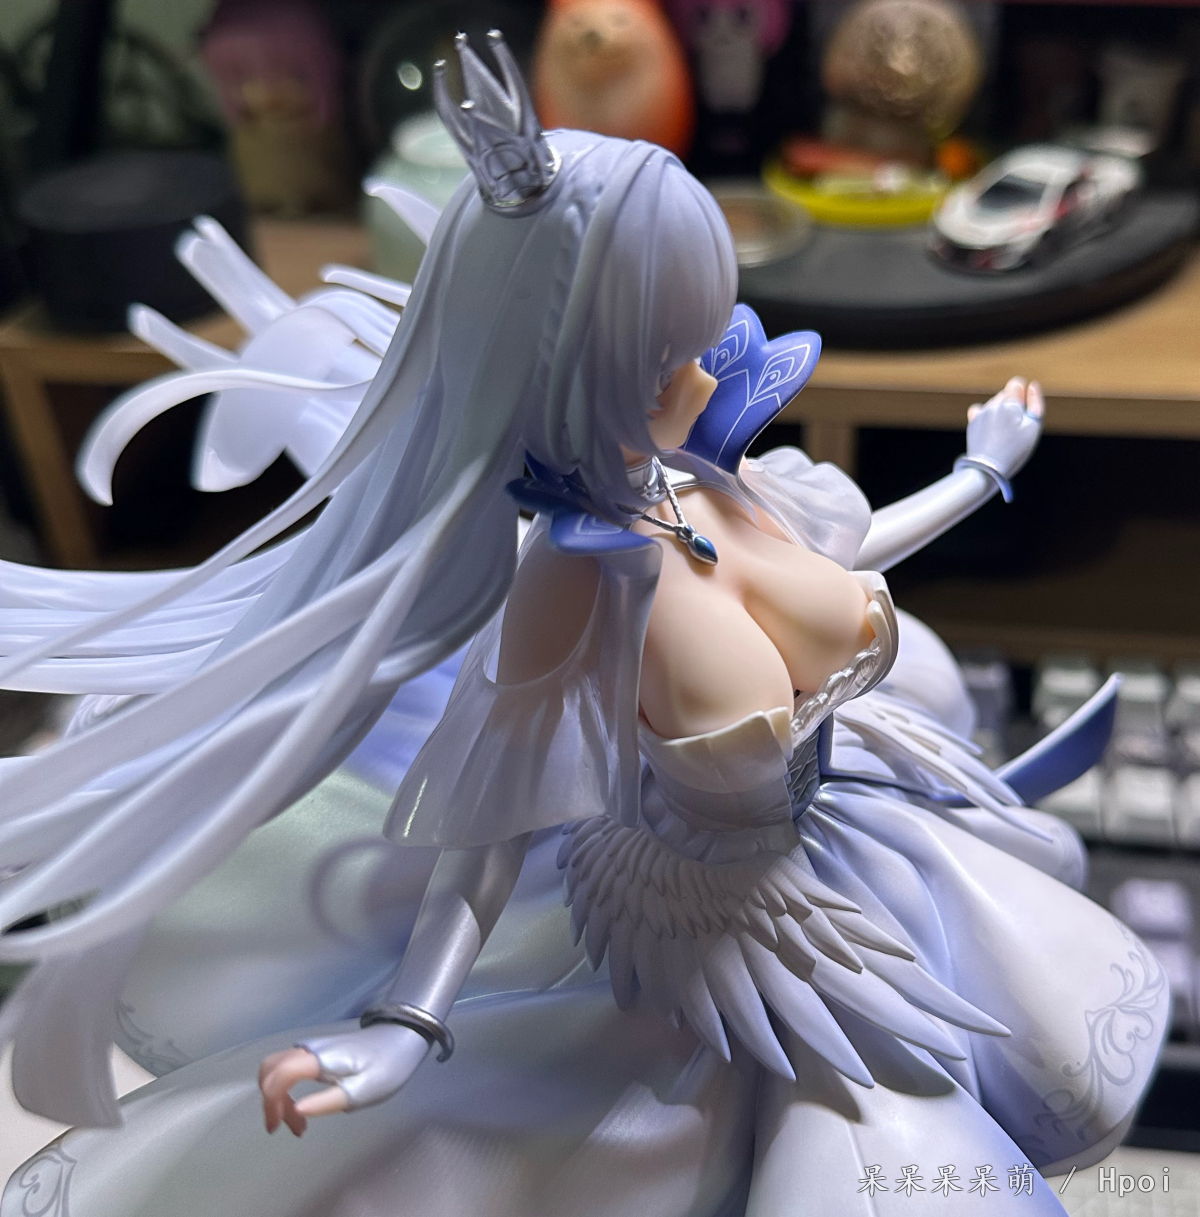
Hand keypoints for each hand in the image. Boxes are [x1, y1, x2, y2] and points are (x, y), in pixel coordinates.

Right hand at [259, 1024, 430, 1135]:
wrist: (401, 1040)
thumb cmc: (385, 1068)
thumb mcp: (360, 1092)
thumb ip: (326, 1102)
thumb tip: (296, 1111)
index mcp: (318, 1059)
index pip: (278, 1076)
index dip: (271, 1104)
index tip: (277, 1128)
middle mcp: (309, 1048)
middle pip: (270, 1069)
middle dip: (271, 1101)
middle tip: (289, 1126)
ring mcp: (312, 1047)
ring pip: (277, 1067)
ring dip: (277, 1094)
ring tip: (297, 1120)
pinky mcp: (317, 1051)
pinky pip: (288, 1066)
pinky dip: (285, 1086)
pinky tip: (302, 1105)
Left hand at [965, 377, 1043, 478]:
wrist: (988, 468)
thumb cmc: (1015, 449)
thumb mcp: (1033, 427)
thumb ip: (1035, 403)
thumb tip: (1032, 384)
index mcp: (1010, 404)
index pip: (1016, 384)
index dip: (1023, 394)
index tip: (1024, 410)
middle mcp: (994, 405)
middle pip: (1005, 394)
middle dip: (1013, 404)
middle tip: (1015, 426)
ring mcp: (981, 413)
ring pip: (994, 403)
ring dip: (1000, 410)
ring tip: (1004, 431)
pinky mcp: (973, 423)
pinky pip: (979, 410)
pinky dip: (987, 415)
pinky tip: (991, 426)